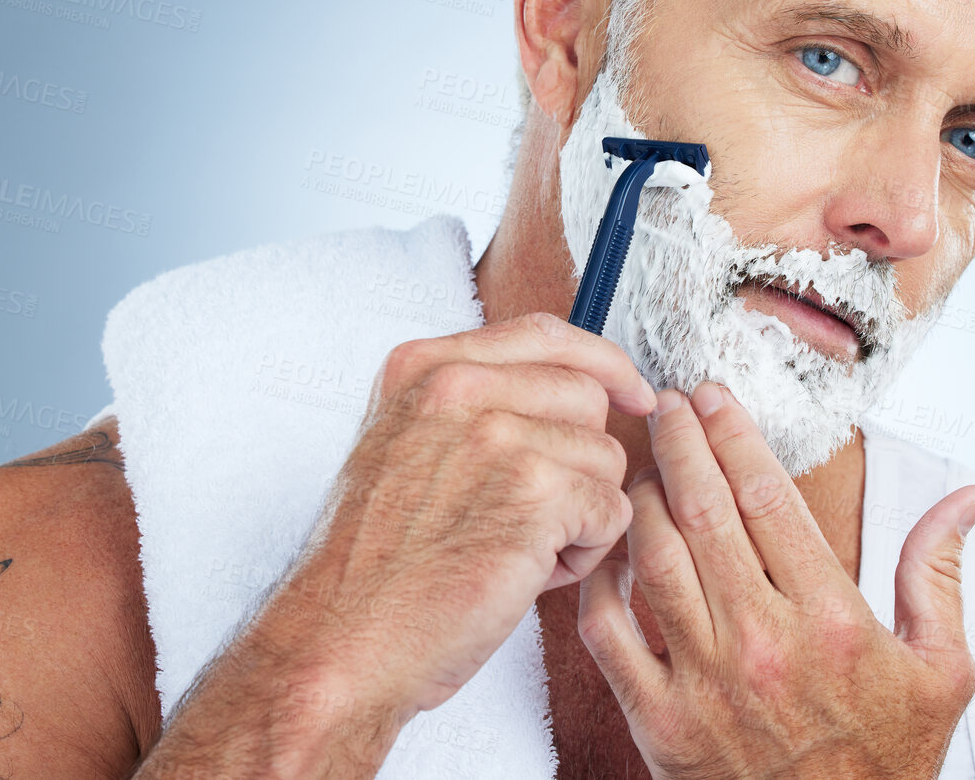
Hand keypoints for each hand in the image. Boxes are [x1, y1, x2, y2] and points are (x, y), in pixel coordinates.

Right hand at [258, 312, 657, 725]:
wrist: (343, 640)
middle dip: (580, 460)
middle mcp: (456, 387)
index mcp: (423, 368)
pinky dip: (583, 554)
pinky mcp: (533, 492)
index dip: (601, 362)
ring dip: (580, 514)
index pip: (544, 334)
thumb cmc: (375, 567)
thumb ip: (470, 406)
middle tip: (530, 515)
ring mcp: (495, 435)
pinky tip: (526, 575)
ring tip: (517, 552)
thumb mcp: (404, 447)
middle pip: (585, 395)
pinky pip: (610, 511)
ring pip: (604, 457)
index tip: (631, 390)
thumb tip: (565, 389)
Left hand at [577, 381, 974, 779]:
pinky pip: (607, 630)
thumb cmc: (885, 762)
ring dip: (640, 498)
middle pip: (702, 510)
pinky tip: (610, 546)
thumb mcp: (943, 671)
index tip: (714, 397)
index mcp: (832, 621)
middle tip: (668, 405)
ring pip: (652, 558)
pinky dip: (600, 578)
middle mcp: (764, 644)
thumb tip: (967, 495)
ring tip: (641, 465)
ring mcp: (705, 683)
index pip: (767, 496)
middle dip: (679, 442)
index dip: (732, 434)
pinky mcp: (657, 722)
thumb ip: (941, 574)